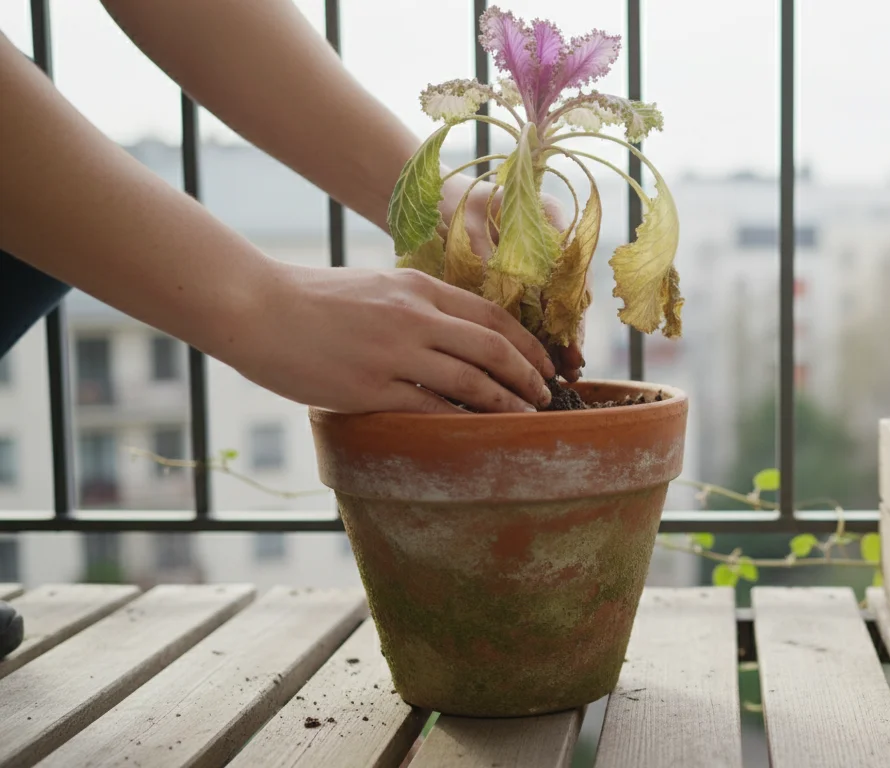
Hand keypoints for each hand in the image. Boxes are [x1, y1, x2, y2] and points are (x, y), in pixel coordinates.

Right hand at [231, 263, 555, 413]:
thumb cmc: (312, 300)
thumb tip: (453, 335)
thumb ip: (416, 306)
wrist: (256, 307)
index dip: (528, 345)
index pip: (493, 316)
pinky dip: (464, 423)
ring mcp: (395, 351)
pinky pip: (432, 409)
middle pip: (494, 348)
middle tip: (546, 399)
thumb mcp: (376, 288)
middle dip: (529, 377)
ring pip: (472, 381)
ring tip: (525, 420)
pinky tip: (479, 436)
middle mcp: (415, 316)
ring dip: (507, 404)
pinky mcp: (372, 386)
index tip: (545, 366)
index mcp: (419, 288)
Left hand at [440, 173, 585, 381]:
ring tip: (565, 373)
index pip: (572, 266)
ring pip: (560, 305)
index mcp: (551, 217)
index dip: (570, 304)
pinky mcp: (529, 281)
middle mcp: (557, 241)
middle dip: (572, 331)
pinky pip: (542, 311)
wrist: (431, 202)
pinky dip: (542, 336)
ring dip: (561, 339)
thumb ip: (492, 262)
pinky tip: (543, 362)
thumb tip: (510, 303)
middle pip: (572, 291)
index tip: (566, 334)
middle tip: (571, 365)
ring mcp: (545, 263)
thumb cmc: (451, 207)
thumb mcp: (468, 230)